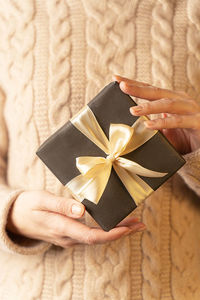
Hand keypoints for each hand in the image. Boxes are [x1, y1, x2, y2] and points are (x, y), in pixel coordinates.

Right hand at [7, 190, 145, 247]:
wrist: (15, 218)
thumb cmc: (28, 206)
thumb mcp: (41, 200)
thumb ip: (61, 205)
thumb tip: (82, 211)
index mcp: (62, 228)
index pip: (92, 236)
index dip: (113, 233)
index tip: (130, 227)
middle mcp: (68, 237)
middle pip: (99, 239)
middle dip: (121, 232)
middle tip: (140, 224)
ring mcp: (68, 238)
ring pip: (96, 238)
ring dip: (115, 231)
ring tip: (132, 223)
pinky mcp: (68, 234)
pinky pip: (90, 235)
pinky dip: (105, 229)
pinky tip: (112, 223)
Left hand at [113, 75, 199, 153]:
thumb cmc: (184, 137)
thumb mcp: (164, 129)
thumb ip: (150, 123)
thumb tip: (128, 125)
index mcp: (172, 99)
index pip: (150, 88)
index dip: (134, 83)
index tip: (116, 78)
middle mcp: (181, 100)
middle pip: (156, 92)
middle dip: (138, 88)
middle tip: (122, 86)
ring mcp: (190, 110)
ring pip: (167, 104)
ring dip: (149, 106)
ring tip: (133, 110)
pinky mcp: (197, 122)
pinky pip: (177, 122)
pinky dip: (162, 123)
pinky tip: (148, 124)